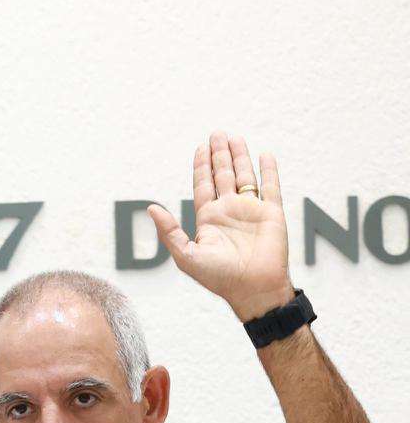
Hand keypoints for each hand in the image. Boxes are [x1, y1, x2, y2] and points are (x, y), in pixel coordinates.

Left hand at [148, 132, 293, 321]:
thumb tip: (151, 208)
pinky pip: (270, 186)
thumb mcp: (186, 255)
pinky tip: (264, 154)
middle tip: (216, 133)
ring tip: (234, 137)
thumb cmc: (218, 277)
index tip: (200, 147)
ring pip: (245, 176)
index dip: (201, 166)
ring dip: (240, 157)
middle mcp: (229, 212)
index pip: (203, 186)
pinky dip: (269, 170)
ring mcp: (251, 211)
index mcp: (209, 220)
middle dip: (219, 155)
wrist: (252, 289)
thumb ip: (169, 232)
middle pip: (223, 176)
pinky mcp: (272, 213)